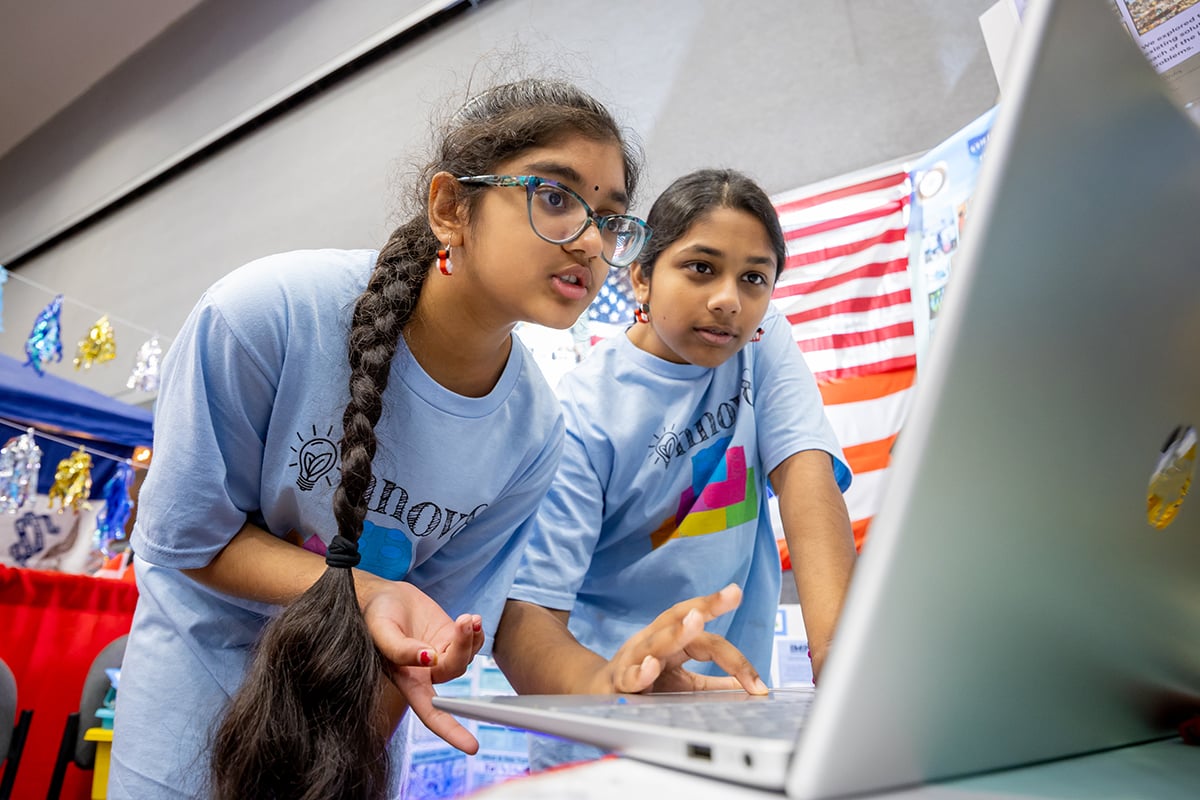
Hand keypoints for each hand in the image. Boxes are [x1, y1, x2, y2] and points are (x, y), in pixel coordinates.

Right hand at [359, 578, 484, 752]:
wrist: (381, 595)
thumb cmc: (374, 615)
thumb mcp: (382, 631)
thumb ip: (402, 649)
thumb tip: (429, 659)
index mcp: (406, 680)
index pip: (430, 712)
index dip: (450, 731)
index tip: (472, 747)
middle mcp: (425, 673)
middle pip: (454, 670)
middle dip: (463, 647)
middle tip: (464, 621)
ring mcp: (440, 655)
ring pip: (465, 656)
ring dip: (471, 636)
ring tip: (467, 617)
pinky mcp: (449, 638)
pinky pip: (472, 643)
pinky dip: (476, 632)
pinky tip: (471, 619)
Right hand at [597, 584, 767, 695]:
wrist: (593, 691)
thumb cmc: (642, 680)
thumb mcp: (680, 680)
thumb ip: (711, 682)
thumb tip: (746, 687)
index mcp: (670, 637)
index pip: (703, 631)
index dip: (728, 642)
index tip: (749, 642)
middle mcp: (652, 640)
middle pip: (679, 619)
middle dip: (705, 607)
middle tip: (731, 595)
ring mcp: (633, 659)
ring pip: (655, 643)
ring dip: (675, 632)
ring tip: (695, 621)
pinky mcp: (617, 682)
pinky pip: (630, 677)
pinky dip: (641, 673)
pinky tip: (651, 669)